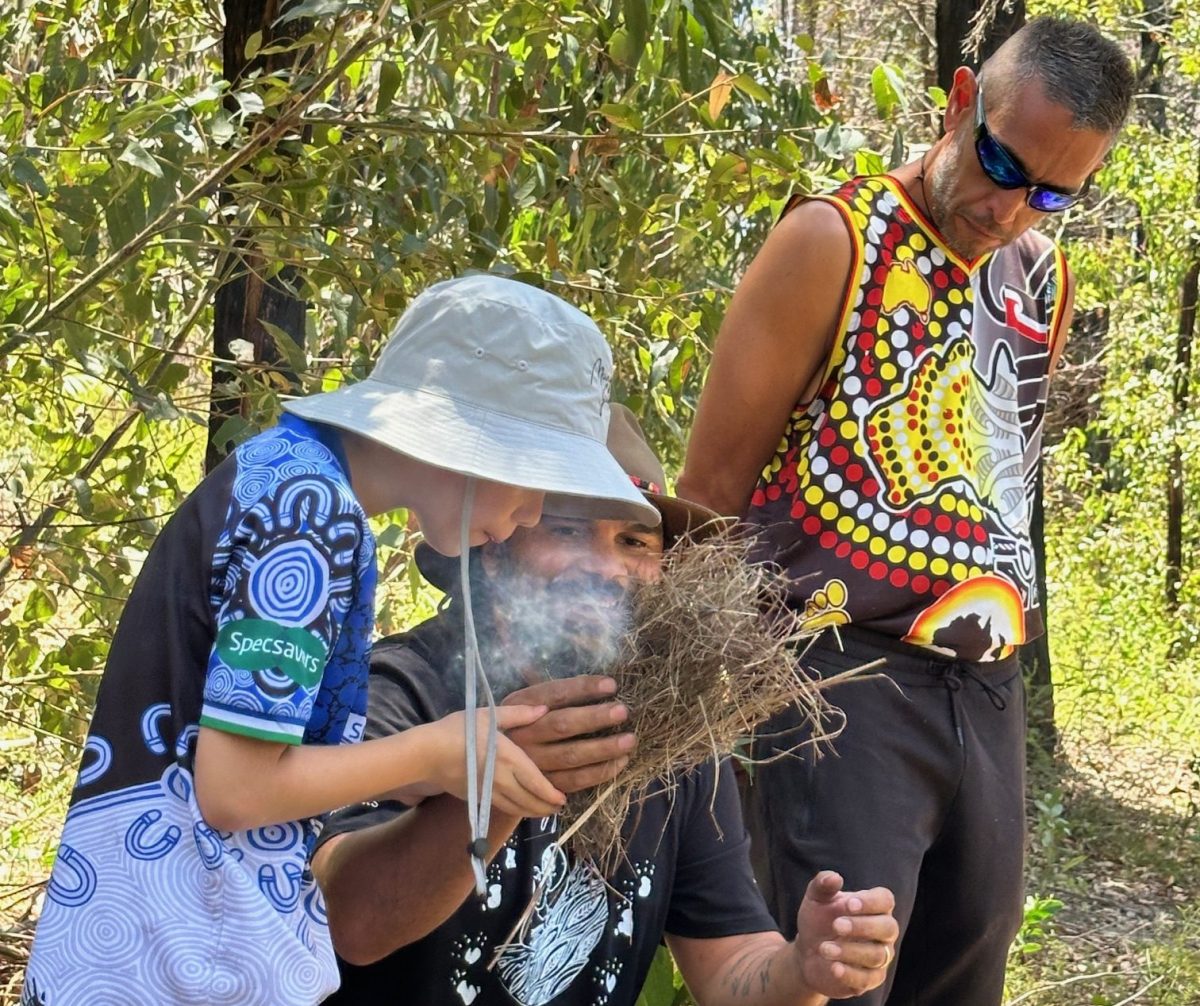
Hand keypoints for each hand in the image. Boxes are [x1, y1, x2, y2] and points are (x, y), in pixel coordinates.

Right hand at [413, 705, 566, 817]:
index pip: (538, 783)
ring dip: (533, 812)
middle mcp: (503, 780)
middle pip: (530, 801)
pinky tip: (519, 808)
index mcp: (510, 759)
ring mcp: (489, 792)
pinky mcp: (476, 798)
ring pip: (517, 809)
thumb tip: (543, 709)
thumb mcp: (489, 715)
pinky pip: (502, 808)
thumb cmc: (459, 730)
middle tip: (558, 807)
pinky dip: (516, 811)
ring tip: (544, 812)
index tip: (563, 798)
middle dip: (546, 807)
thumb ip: (519, 714)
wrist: (428, 753)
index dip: (552, 794)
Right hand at [502, 675, 636, 792]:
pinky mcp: (543, 786)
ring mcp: (532, 763)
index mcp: (519, 707)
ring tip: (629, 740)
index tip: (611, 685)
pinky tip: (620, 762)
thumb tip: (591, 683)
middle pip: (562, 725)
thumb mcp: (522, 702)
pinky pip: (574, 781)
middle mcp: (523, 735)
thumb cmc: (517, 726)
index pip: (554, 694)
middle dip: (594, 718)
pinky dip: (599, 773)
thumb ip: (549, 693)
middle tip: (623, 712)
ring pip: (571, 756)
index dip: (582, 689)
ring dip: (603, 749)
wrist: (491, 769)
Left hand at [792, 871, 897, 998]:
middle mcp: (882, 932)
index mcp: (874, 907)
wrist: (808, 952)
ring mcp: (879, 957)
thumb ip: (822, 884)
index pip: (885, 900)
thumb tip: (834, 877)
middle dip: (863, 926)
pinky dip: (851, 973)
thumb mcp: (815, 899)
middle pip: (888, 928)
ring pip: (877, 955)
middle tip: (836, 925)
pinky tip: (833, 967)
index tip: (848, 905)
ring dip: (850, 951)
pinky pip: (868, 979)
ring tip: (824, 948)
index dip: (870, 902)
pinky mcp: (869, 979)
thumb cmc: (819, 919)